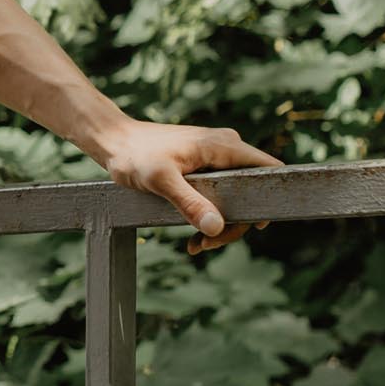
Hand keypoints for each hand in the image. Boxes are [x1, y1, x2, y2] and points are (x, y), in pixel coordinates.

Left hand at [98, 120, 283, 252]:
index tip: (252, 227)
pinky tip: (194, 237)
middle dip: (234, 223)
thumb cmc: (135, 155)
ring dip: (220, 225)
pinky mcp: (203, 167)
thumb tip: (218, 227)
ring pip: (235, 197)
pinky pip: (218, 195)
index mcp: (225, 146)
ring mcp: (215, 158)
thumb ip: (189, 202)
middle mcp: (226, 149)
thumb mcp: (161, 181)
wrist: (113, 141)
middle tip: (208, 244)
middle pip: (251, 192)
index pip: (270, 169)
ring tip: (197, 244)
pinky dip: (209, 216)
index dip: (271, 198)